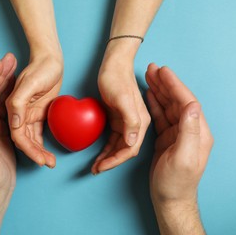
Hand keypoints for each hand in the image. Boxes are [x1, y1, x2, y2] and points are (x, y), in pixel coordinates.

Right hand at [6, 54, 62, 167]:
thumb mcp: (29, 83)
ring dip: (39, 151)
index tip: (40, 160)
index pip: (18, 135)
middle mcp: (18, 114)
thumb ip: (18, 102)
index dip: (28, 150)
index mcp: (13, 108)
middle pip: (24, 140)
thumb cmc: (40, 68)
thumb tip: (14, 122)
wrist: (50, 60)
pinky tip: (48, 152)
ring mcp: (28, 115)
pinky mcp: (37, 113)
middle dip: (35, 154)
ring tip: (51, 162)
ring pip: (31, 139)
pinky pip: (38, 132)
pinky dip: (42, 142)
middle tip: (48, 163)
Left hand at [92, 54, 150, 173]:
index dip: (116, 161)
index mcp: (140, 122)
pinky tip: (98, 154)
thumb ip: (130, 120)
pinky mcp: (118, 119)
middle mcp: (136, 125)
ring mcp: (127, 123)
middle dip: (110, 162)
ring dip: (108, 158)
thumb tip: (132, 141)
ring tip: (95, 166)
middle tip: (95, 170)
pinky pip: (113, 139)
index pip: (130, 149)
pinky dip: (106, 148)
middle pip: (124, 151)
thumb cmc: (117, 78)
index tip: (101, 167)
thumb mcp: (123, 98)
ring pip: (118, 147)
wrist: (114, 64)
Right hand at [145, 63, 213, 205]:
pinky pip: (161, 117)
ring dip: (159, 91)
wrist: (169, 199)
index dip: (175, 86)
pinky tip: (149, 95)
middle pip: (177, 101)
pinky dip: (154, 104)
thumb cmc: (176, 182)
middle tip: (152, 68)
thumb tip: (192, 105)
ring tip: (148, 77)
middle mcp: (190, 130)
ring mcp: (179, 134)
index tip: (163, 71)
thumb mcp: (183, 158)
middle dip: (165, 84)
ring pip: (168, 107)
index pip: (186, 102)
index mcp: (198, 133)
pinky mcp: (168, 139)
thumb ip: (190, 131)